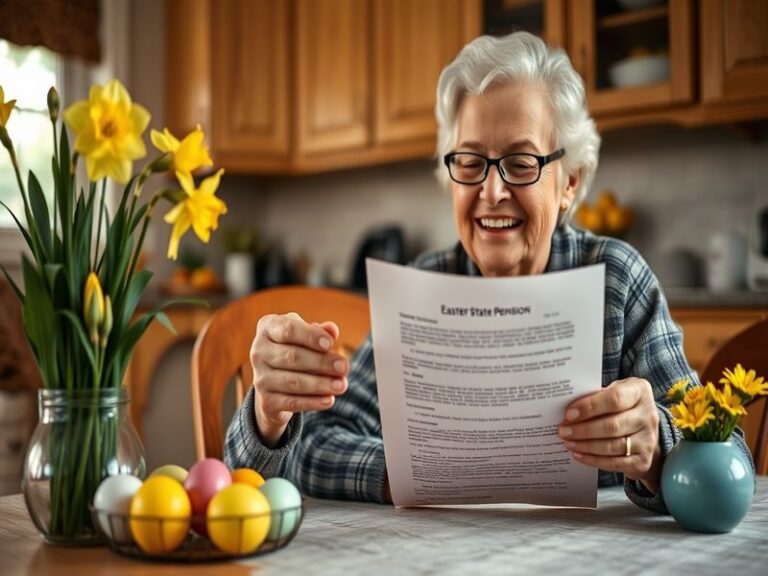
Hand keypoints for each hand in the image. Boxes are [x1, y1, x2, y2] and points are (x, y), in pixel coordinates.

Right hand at [250, 312, 348, 447]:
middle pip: (292, 357)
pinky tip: (329, 400)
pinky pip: (292, 402)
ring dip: (320, 384)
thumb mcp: (305, 336)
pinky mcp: (266, 400)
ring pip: (293, 382)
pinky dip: (312, 402)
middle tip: (344, 367)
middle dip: (321, 363)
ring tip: (342, 385)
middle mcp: (258, 351)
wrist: (275, 383)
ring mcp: (260, 377)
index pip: (288, 329)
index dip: (310, 336)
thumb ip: (319, 332)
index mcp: (268, 328)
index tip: (330, 344)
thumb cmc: (295, 349)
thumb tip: (332, 330)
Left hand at [558, 377, 661, 492]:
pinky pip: (615, 463)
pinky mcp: (643, 460)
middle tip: (563, 431)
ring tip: (568, 442)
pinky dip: (594, 460)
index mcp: (639, 392)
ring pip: (613, 446)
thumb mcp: (614, 392)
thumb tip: (569, 410)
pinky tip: (578, 454)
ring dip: (586, 446)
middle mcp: (648, 416)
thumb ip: (596, 397)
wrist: (644, 430)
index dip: (590, 406)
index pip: (615, 398)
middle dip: (583, 430)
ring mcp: (648, 440)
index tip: (569, 413)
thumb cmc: (622, 406)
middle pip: (612, 425)